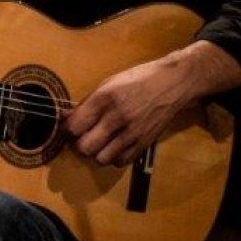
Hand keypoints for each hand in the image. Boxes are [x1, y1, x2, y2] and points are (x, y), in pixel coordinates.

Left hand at [65, 41, 240, 165]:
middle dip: (79, 144)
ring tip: (99, 142)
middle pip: (85, 147)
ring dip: (96, 153)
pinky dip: (114, 157)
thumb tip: (66, 118)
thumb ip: (88, 103)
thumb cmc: (138, 79)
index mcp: (104, 99)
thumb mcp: (109, 83)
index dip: (66, 130)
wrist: (174, 82)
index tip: (68, 127)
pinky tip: (115, 146)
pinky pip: (121, 161)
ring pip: (101, 158)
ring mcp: (133, 133)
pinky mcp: (145, 143)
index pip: (74, 126)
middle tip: (82, 136)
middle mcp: (117, 118)